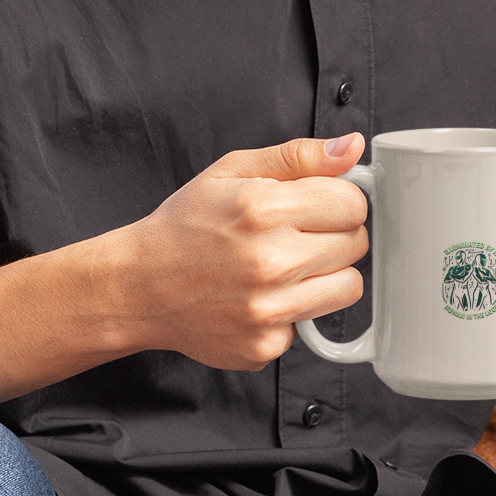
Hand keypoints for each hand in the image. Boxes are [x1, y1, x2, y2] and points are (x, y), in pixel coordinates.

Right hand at [115, 135, 369, 368]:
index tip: (316, 206)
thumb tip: (351, 149)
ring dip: (326, 275)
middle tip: (295, 236)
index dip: (337, 201)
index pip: (353, 204)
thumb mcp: (232, 172)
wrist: (139, 286)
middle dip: (334, 235)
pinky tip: (261, 296)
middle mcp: (269, 262)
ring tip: (285, 266)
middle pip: (356, 245)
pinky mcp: (265, 345)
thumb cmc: (184, 227)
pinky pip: (312, 323)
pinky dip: (294, 310)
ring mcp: (268, 310)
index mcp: (263, 210)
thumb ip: (298, 157)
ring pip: (348, 289)